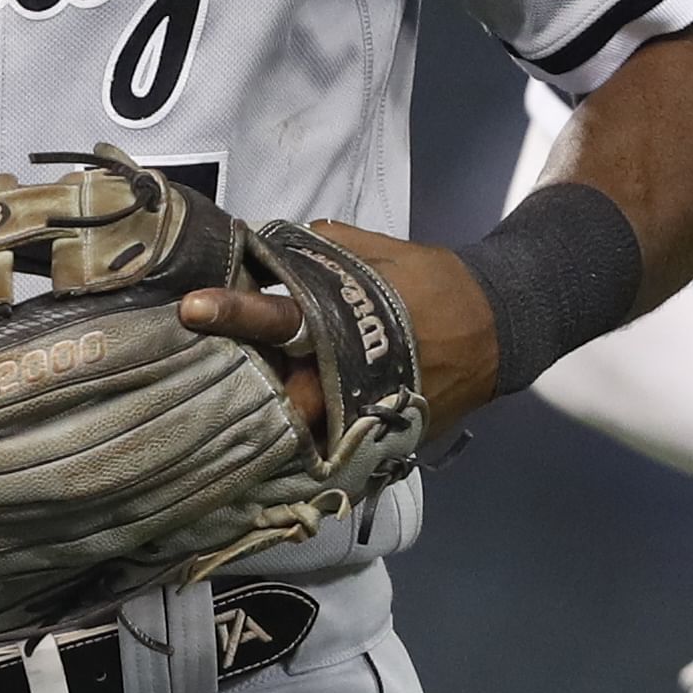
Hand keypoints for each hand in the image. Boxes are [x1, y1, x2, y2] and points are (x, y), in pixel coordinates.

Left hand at [177, 222, 502, 434]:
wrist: (503, 324)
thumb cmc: (439, 282)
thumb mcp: (387, 251)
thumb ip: (330, 246)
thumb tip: (279, 241)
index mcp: (345, 323)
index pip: (280, 317)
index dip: (236, 312)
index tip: (193, 308)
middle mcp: (349, 377)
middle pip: (278, 394)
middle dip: (235, 390)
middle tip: (190, 382)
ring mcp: (366, 416)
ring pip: (300, 433)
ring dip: (262, 425)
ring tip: (216, 422)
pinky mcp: (383, 441)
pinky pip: (332, 451)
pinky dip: (302, 449)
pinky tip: (269, 449)